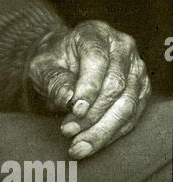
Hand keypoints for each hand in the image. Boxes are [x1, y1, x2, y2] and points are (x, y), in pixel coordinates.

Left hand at [29, 20, 150, 158]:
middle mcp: (122, 49)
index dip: (88, 89)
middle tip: (69, 132)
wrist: (66, 66)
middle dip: (91, 116)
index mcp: (96, 35)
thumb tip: (69, 99)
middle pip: (115, 87)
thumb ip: (54, 81)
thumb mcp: (44, 68)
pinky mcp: (138, 93)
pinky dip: (110, 136)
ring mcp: (135, 71)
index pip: (98, 61)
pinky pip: (130, 119)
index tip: (74, 110)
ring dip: (101, 132)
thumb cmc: (54, 65)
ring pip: (126, 107)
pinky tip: (91, 145)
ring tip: (78, 147)